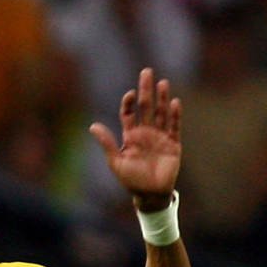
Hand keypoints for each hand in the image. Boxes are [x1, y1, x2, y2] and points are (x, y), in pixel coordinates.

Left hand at [89, 67, 181, 205]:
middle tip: (146, 71)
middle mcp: (146, 133)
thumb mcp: (115, 161)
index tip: (129, 93)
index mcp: (130, 136)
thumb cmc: (131, 180)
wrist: (150, 194)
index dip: (128, 102)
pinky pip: (174, 126)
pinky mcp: (173, 144)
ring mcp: (160, 136)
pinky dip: (174, 115)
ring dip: (162, 98)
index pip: (129, 114)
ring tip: (162, 82)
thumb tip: (92, 126)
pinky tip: (174, 102)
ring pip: (161, 113)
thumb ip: (107, 143)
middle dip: (146, 90)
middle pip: (146, 107)